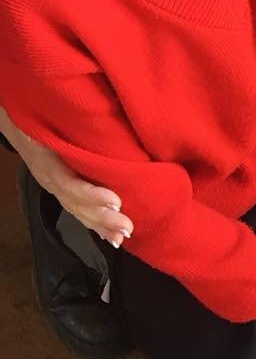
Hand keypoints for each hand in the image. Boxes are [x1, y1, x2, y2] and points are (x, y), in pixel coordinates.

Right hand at [0, 108, 132, 245]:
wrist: (24, 124)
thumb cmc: (45, 120)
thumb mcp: (53, 124)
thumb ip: (75, 129)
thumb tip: (101, 123)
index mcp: (49, 163)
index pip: (70, 185)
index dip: (92, 195)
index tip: (115, 201)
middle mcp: (51, 180)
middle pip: (76, 204)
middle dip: (102, 218)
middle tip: (127, 226)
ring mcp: (54, 188)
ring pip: (77, 211)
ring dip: (100, 226)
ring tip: (122, 236)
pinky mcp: (61, 192)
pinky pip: (77, 211)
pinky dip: (95, 225)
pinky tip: (111, 237)